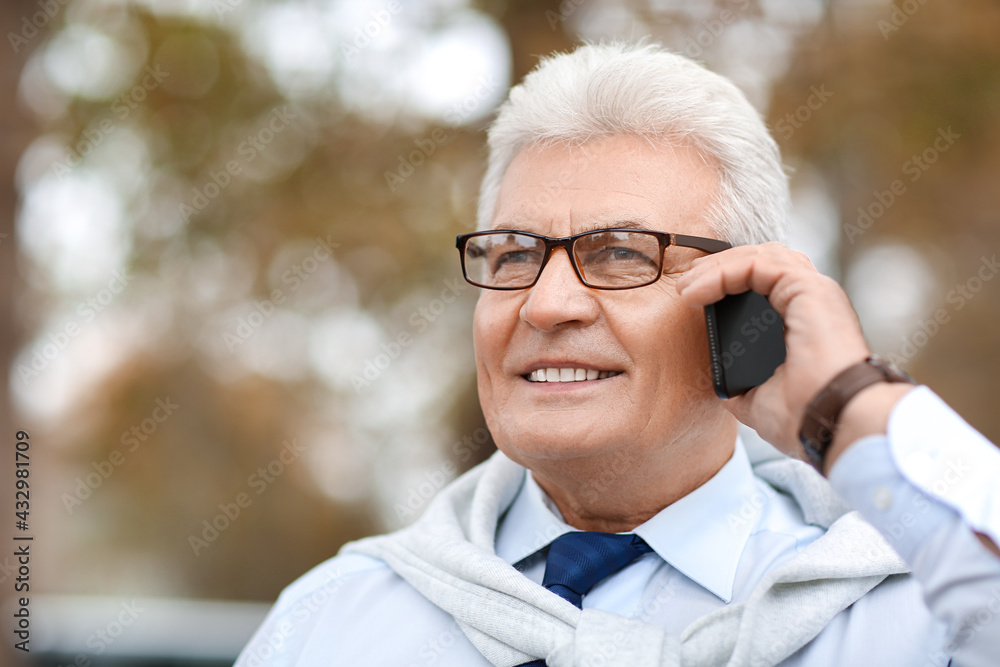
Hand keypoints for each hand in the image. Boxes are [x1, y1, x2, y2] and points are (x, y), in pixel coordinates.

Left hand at [676, 242, 873, 458]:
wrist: (827, 425)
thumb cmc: (803, 418)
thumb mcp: (760, 399)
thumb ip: (743, 384)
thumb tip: (724, 384)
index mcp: (805, 321)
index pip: (766, 281)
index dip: (728, 279)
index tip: (692, 297)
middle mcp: (813, 301)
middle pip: (762, 260)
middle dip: (719, 267)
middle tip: (684, 285)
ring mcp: (814, 291)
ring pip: (760, 255)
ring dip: (717, 267)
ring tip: (687, 288)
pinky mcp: (808, 288)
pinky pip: (757, 264)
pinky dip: (723, 272)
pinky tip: (697, 292)